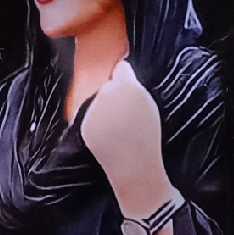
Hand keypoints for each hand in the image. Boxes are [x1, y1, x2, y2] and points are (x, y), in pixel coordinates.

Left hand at [79, 61, 172, 217]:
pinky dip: (96, 122)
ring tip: (117, 126)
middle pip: (108, 84)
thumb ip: (135, 88)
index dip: (124, 77)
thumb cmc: (147, 137)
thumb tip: (123, 74)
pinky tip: (107, 134)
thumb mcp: (149, 106)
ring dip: (103, 107)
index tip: (126, 83)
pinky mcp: (84, 122)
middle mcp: (107, 93)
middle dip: (113, 93)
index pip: (121, 68)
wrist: (134, 166)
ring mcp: (93, 108)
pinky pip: (90, 116)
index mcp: (128, 86)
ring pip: (97, 100)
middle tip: (124, 112)